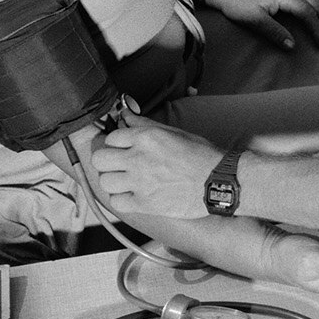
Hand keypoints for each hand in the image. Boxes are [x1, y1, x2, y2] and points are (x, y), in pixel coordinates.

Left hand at [90, 119, 215, 219]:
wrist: (218, 181)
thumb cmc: (201, 155)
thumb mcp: (174, 132)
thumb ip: (145, 124)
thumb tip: (126, 115)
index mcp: (146, 137)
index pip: (111, 137)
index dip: (115, 142)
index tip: (120, 147)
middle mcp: (138, 158)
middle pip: (100, 159)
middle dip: (106, 160)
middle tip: (116, 163)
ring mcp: (139, 182)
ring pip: (105, 182)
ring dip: (113, 180)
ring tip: (124, 180)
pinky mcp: (144, 203)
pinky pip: (116, 202)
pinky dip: (121, 200)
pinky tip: (132, 195)